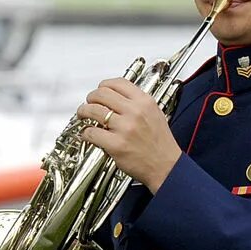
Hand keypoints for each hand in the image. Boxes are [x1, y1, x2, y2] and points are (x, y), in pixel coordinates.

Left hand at [76, 78, 182, 193]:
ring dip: (83, 112)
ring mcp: (125, 128)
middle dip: (90, 98)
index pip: (118, 83)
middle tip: (88, 103)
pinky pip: (91, 132)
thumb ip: (136, 103)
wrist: (167, 166)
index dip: (104, 85)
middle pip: (102, 94)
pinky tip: (88, 134)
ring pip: (93, 110)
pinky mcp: (116, 144)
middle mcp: (135, 112)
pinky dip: (85, 132)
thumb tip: (115, 97)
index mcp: (145, 102)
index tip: (99, 90)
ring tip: (83, 116)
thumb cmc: (160, 144)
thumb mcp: (154, 114)